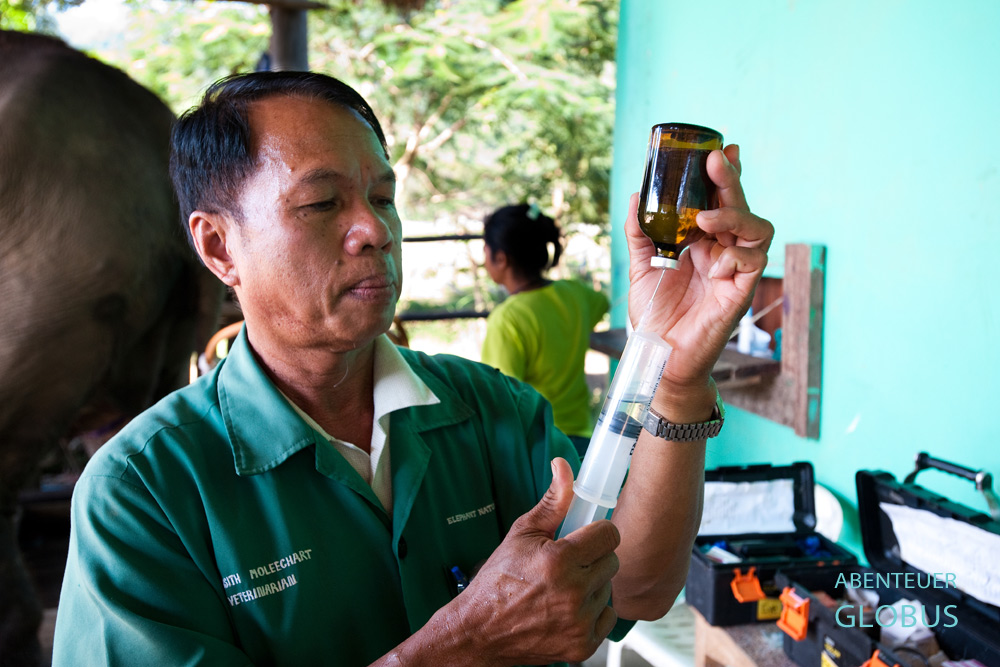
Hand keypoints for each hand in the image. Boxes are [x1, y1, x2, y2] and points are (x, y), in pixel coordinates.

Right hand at [454, 458, 620, 665]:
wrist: (481, 630)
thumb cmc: (499, 579)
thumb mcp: (522, 533)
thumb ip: (553, 501)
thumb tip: (563, 466)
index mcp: (560, 560)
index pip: (610, 535)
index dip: (597, 533)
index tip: (584, 537)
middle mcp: (573, 592)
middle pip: (612, 561)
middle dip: (593, 559)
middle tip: (568, 564)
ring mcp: (579, 622)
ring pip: (609, 589)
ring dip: (592, 586)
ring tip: (563, 588)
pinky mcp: (582, 645)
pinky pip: (607, 617)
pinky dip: (592, 613)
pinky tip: (567, 609)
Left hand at [625, 144, 773, 390]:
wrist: (658, 355)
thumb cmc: (655, 314)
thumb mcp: (641, 266)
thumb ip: (640, 232)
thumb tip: (636, 196)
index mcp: (703, 241)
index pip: (719, 200)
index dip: (724, 174)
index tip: (718, 148)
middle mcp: (723, 251)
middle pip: (739, 206)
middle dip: (731, 180)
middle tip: (716, 160)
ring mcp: (734, 271)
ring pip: (757, 230)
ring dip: (735, 216)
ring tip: (706, 218)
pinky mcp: (739, 294)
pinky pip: (752, 265)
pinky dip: (735, 258)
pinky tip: (714, 266)